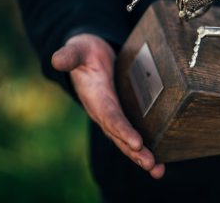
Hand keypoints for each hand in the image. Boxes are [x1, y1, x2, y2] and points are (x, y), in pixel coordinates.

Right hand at [51, 33, 164, 178]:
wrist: (87, 55)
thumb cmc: (85, 51)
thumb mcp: (78, 49)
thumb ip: (70, 55)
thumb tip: (57, 59)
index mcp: (95, 97)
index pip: (110, 116)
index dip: (122, 130)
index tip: (136, 142)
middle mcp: (103, 112)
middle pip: (120, 135)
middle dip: (135, 152)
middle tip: (151, 164)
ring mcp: (112, 116)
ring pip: (126, 140)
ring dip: (142, 156)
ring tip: (158, 171)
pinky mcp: (122, 114)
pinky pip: (133, 134)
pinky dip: (145, 149)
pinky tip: (161, 161)